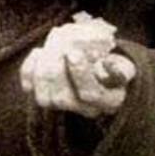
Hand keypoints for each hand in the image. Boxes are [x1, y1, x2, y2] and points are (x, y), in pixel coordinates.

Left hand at [20, 17, 136, 118]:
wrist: (101, 74)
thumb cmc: (114, 67)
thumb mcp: (125, 66)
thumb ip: (120, 68)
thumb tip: (106, 66)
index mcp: (108, 101)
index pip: (90, 94)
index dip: (79, 73)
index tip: (73, 52)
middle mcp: (85, 110)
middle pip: (63, 99)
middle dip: (55, 69)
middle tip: (57, 45)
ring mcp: (62, 106)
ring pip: (44, 98)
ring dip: (42, 69)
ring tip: (50, 47)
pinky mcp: (44, 97)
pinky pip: (29, 89)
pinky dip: (29, 69)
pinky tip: (39, 52)